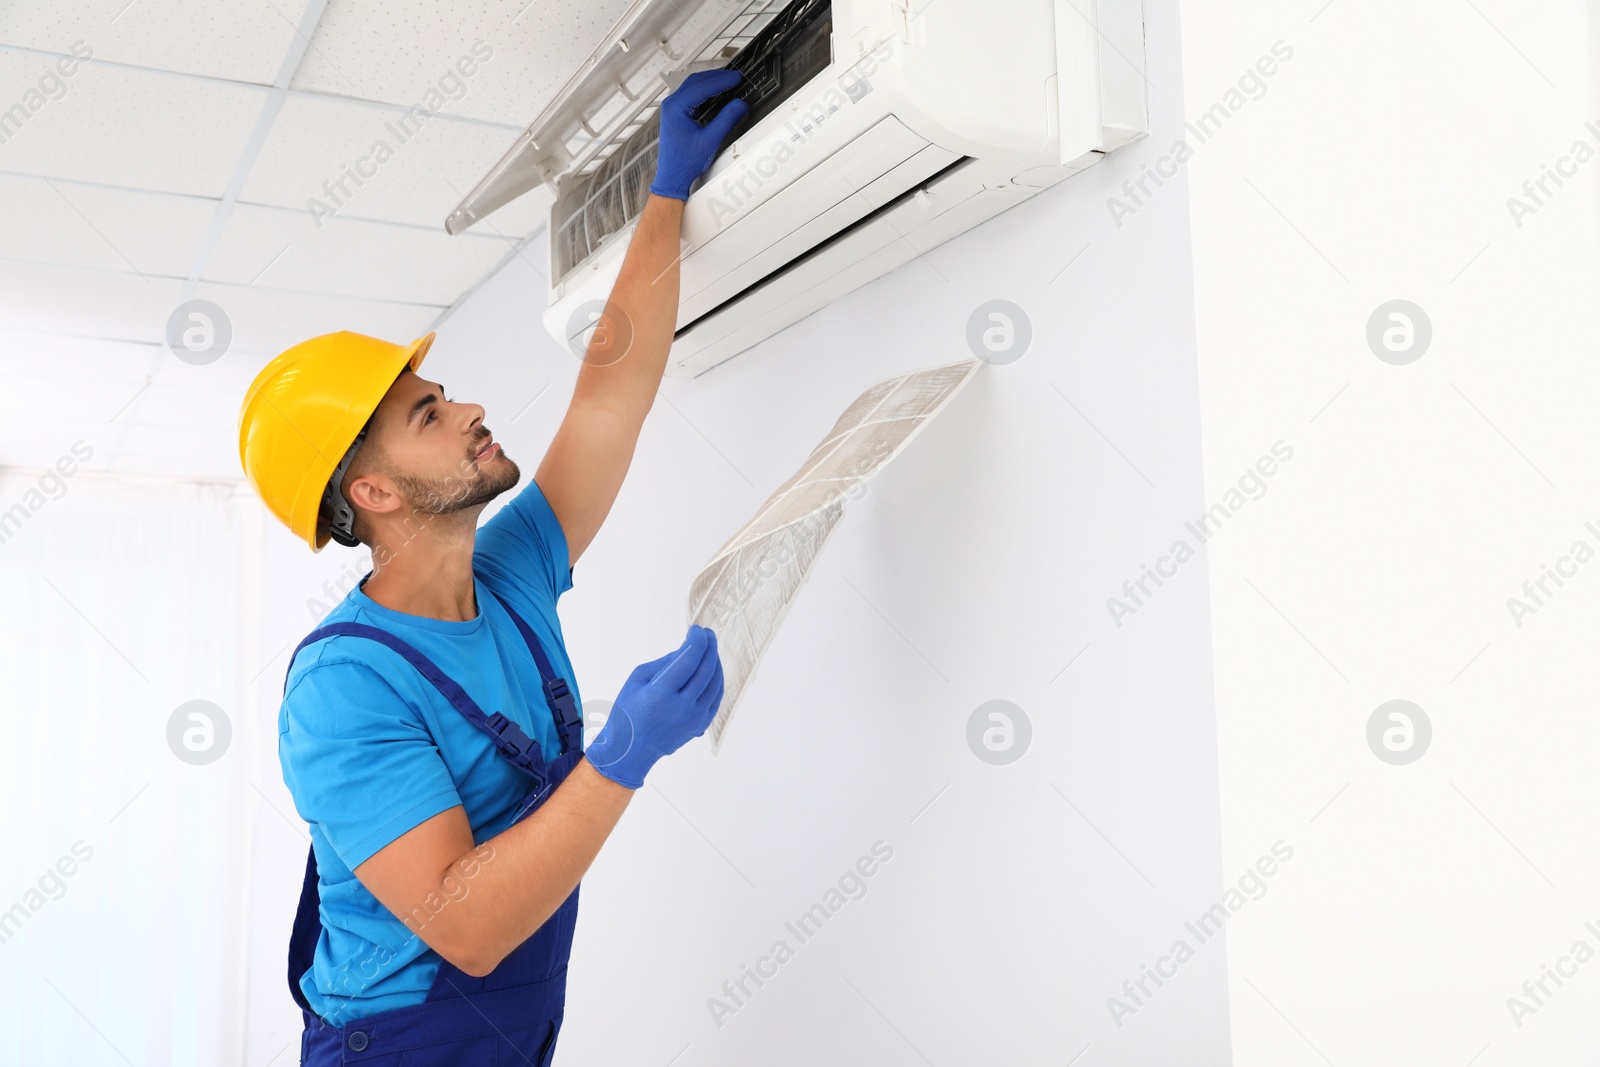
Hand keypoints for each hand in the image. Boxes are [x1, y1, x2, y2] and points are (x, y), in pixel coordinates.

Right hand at [586, 625, 724, 788]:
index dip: (697, 640)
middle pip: (706, 669)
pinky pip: (716, 696)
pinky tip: (711, 668)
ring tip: (708, 649)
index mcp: (660, 694)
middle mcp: (681, 707)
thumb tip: (689, 648)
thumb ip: (665, 662)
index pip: (689, 659)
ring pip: (715, 682)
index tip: (696, 629)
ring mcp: (694, 718)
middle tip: (707, 634)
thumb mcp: (638, 679)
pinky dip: (717, 678)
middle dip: (709, 646)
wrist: (631, 750)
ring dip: (715, 661)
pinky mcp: (701, 724)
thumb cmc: (629, 711)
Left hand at [649, 69, 749, 200]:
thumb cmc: (684, 162)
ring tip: (727, 81)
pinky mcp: (675, 113)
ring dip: (710, 81)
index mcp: (675, 107)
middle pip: (696, 81)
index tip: (736, 78)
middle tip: (735, 77)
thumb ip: (726, 120)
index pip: (702, 86)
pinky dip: (704, 90)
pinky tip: (715, 93)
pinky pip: (690, 94)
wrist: (673, 176)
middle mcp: (671, 104)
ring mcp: (672, 108)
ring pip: (692, 86)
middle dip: (716, 77)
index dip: (722, 80)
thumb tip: (740, 105)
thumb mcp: (710, 140)